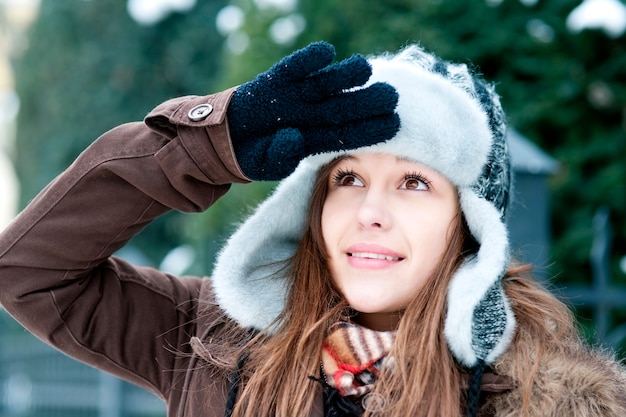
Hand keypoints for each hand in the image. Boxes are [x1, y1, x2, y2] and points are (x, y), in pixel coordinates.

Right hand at [227, 41, 399, 180]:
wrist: (225, 137)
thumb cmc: (254, 154)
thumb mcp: (267, 164)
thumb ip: (281, 156)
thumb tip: (294, 137)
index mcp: (315, 138)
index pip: (347, 134)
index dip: (369, 130)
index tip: (394, 125)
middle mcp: (311, 114)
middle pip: (343, 106)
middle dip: (366, 101)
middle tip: (392, 95)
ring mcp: (296, 95)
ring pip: (324, 84)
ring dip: (344, 76)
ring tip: (365, 68)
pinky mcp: (276, 80)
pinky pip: (293, 68)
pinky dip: (308, 60)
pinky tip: (326, 52)